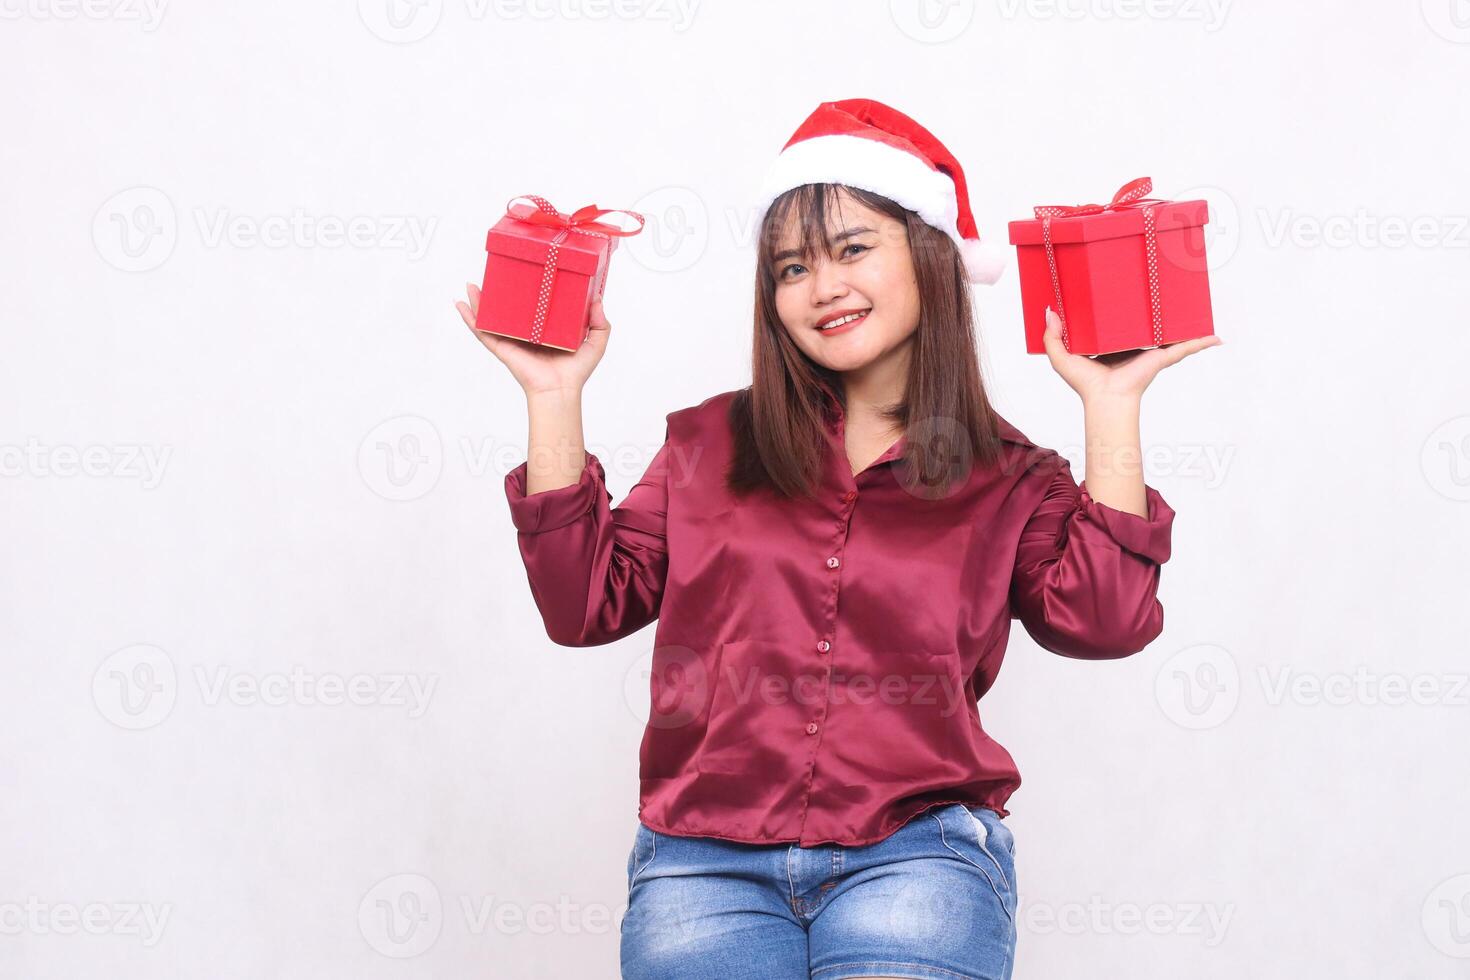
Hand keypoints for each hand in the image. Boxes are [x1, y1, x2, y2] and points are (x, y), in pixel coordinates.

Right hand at [454, 281, 612, 397]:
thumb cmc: (577, 371)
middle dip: (499, 293)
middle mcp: (526, 333)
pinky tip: (461, 304)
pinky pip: (482, 331)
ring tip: (471, 284)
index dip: (527, 291)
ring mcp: (512, 339)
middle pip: (509, 308)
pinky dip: (470, 318)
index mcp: (544, 329)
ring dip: (479, 300)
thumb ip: (600, 323)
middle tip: (494, 274)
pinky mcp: (502, 347)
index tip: (524, 272)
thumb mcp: (596, 342)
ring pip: (491, 316)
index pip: (533, 307)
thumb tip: (597, 299)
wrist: (560, 390)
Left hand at [1042, 306, 1222, 404]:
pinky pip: (1186, 347)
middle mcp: (1135, 346)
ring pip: (1171, 332)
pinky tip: (1217, 338)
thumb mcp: (1062, 357)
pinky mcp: (1162, 356)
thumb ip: (1052, 337)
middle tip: (1162, 286)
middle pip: (1148, 323)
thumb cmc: (1085, 384)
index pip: (1121, 322)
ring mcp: (1152, 351)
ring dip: (1184, 321)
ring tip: (1195, 302)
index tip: (1126, 289)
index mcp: (1115, 345)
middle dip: (1157, 309)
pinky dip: (1202, 342)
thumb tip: (1049, 310)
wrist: (1105, 399)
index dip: (1123, 307)